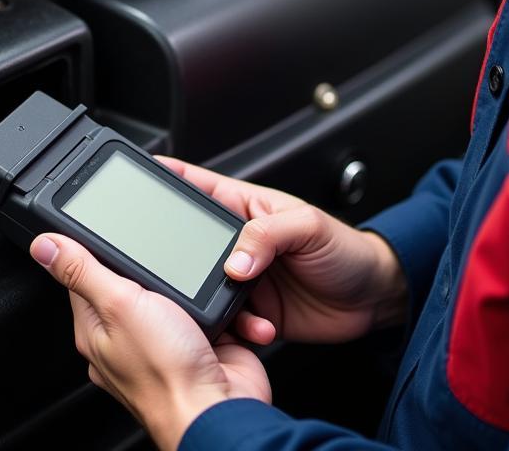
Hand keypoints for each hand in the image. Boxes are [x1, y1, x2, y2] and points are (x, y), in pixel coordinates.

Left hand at [30, 233, 269, 450]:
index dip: (95, 246)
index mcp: (97, 328)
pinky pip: (210, 310)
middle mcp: (128, 335)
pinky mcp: (201, 342)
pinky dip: (221, 304)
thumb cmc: (166, 374)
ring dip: (195, 284)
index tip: (110, 224)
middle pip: (134, 279)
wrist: (218, 410)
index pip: (84, 274)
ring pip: (177, 292)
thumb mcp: (119, 305)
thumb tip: (44, 245)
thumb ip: (84, 272)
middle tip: (168, 247)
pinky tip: (222, 299)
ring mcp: (165, 340)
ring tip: (201, 278)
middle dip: (156, 261)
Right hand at [158, 158, 407, 346]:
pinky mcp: (252, 312)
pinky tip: (256, 329)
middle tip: (165, 269)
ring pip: (202, 287)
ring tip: (228, 306)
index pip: (194, 185)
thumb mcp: (308, 226)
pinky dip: (235, 330)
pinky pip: (227, 322)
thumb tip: (234, 260)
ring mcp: (242, 278)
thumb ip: (268, 235)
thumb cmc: (346, 249)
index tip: (135, 182)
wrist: (374, 298)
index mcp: (243, 206)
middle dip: (174, 256)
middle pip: (188, 243)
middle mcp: (237, 241)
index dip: (165, 179)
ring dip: (208, 301)